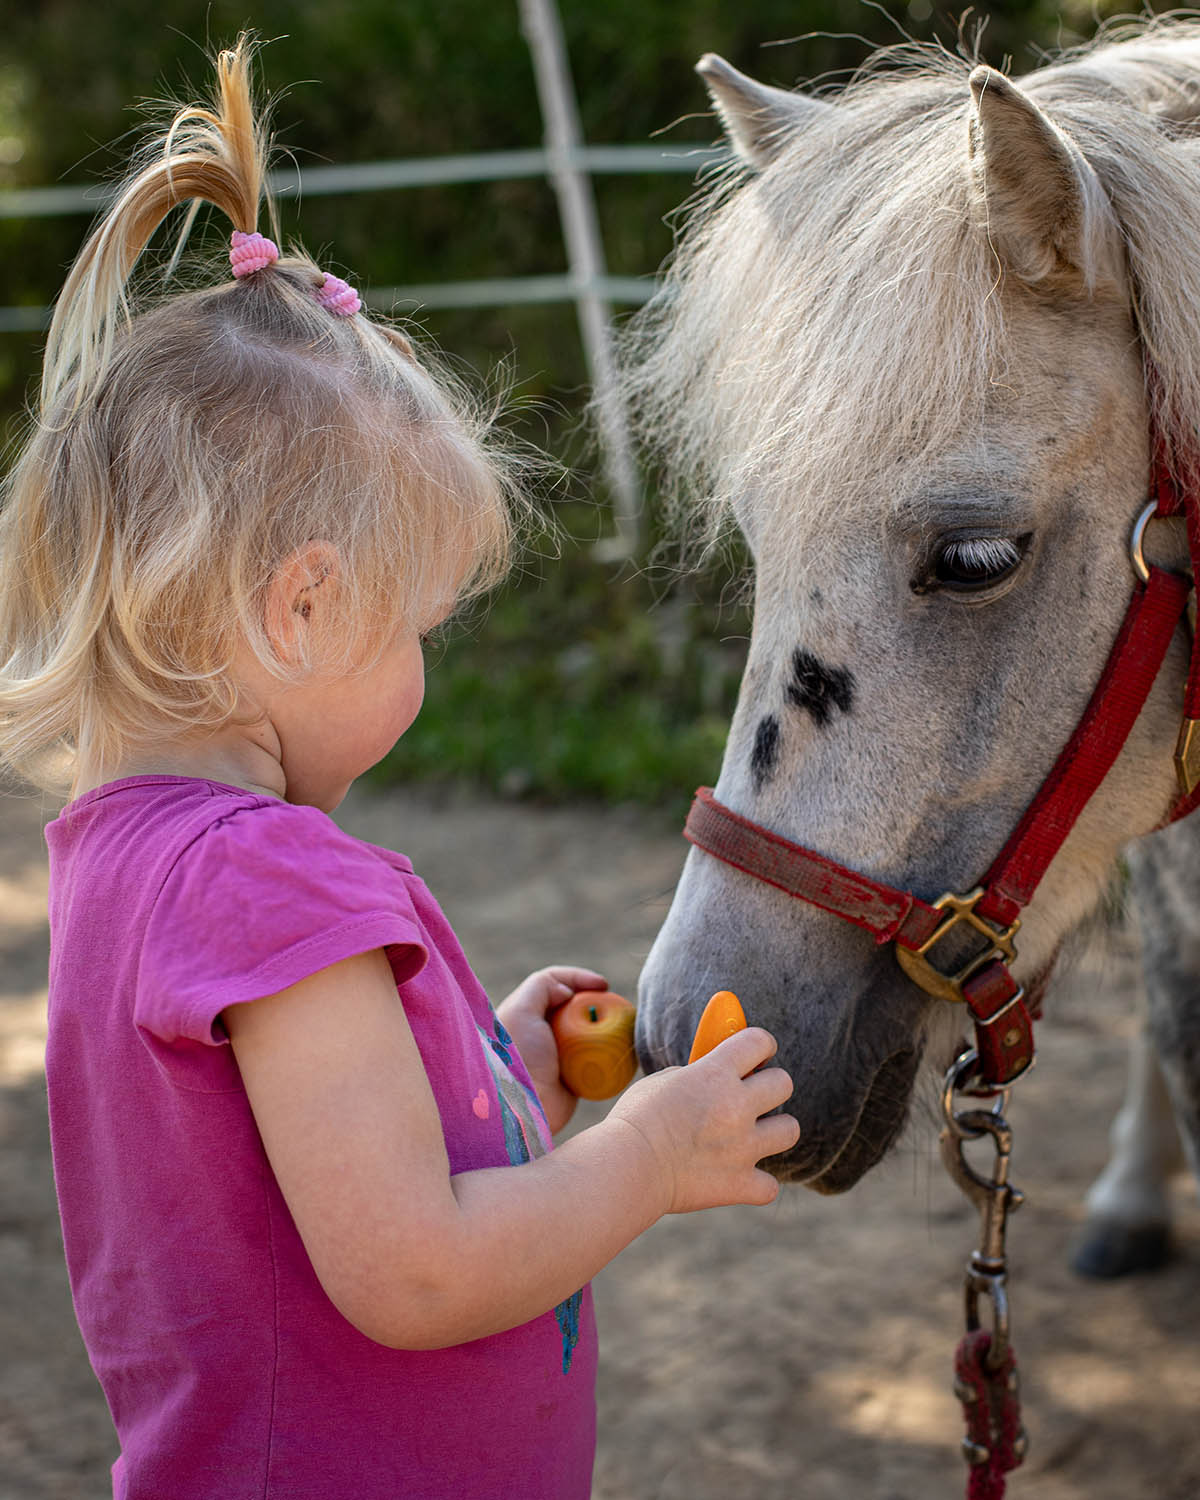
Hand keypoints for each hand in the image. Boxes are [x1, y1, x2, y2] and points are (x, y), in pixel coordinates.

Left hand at [496, 965, 608, 1133]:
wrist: (521, 1107)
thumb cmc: (518, 1054)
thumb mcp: (522, 1009)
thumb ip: (542, 986)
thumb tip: (567, 992)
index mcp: (528, 1015)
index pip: (558, 987)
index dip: (581, 981)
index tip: (604, 985)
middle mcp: (543, 1033)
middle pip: (578, 1009)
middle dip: (599, 1005)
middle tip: (616, 1007)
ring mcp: (559, 1057)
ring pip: (591, 1034)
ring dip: (608, 1031)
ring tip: (623, 1028)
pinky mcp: (573, 1080)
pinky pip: (598, 1063)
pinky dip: (611, 1056)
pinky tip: (621, 1051)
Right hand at [608, 1028, 799, 1212]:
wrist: (626, 1168)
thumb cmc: (636, 1121)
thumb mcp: (663, 1081)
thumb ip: (696, 1076)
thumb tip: (715, 1076)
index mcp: (715, 1072)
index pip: (760, 1041)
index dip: (760, 1045)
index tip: (755, 1054)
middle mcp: (737, 1105)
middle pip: (783, 1083)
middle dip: (769, 1086)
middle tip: (751, 1096)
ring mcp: (743, 1146)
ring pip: (789, 1130)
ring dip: (772, 1132)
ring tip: (750, 1137)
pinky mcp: (740, 1183)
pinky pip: (770, 1184)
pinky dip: (755, 1183)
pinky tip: (736, 1177)